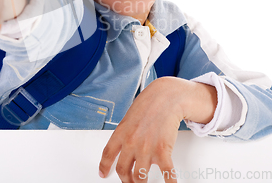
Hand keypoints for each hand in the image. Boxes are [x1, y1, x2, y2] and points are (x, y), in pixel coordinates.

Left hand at [98, 77, 216, 182]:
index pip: (108, 154)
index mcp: (121, 133)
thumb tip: (125, 145)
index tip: (103, 173)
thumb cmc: (150, 103)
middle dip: (125, 180)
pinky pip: (166, 173)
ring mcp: (146, 148)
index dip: (104, 166)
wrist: (166, 96)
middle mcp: (131, 143)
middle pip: (123, 170)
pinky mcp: (163, 151)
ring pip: (140, 177)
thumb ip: (126, 132)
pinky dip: (169, 182)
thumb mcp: (130, 116)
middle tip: (129, 182)